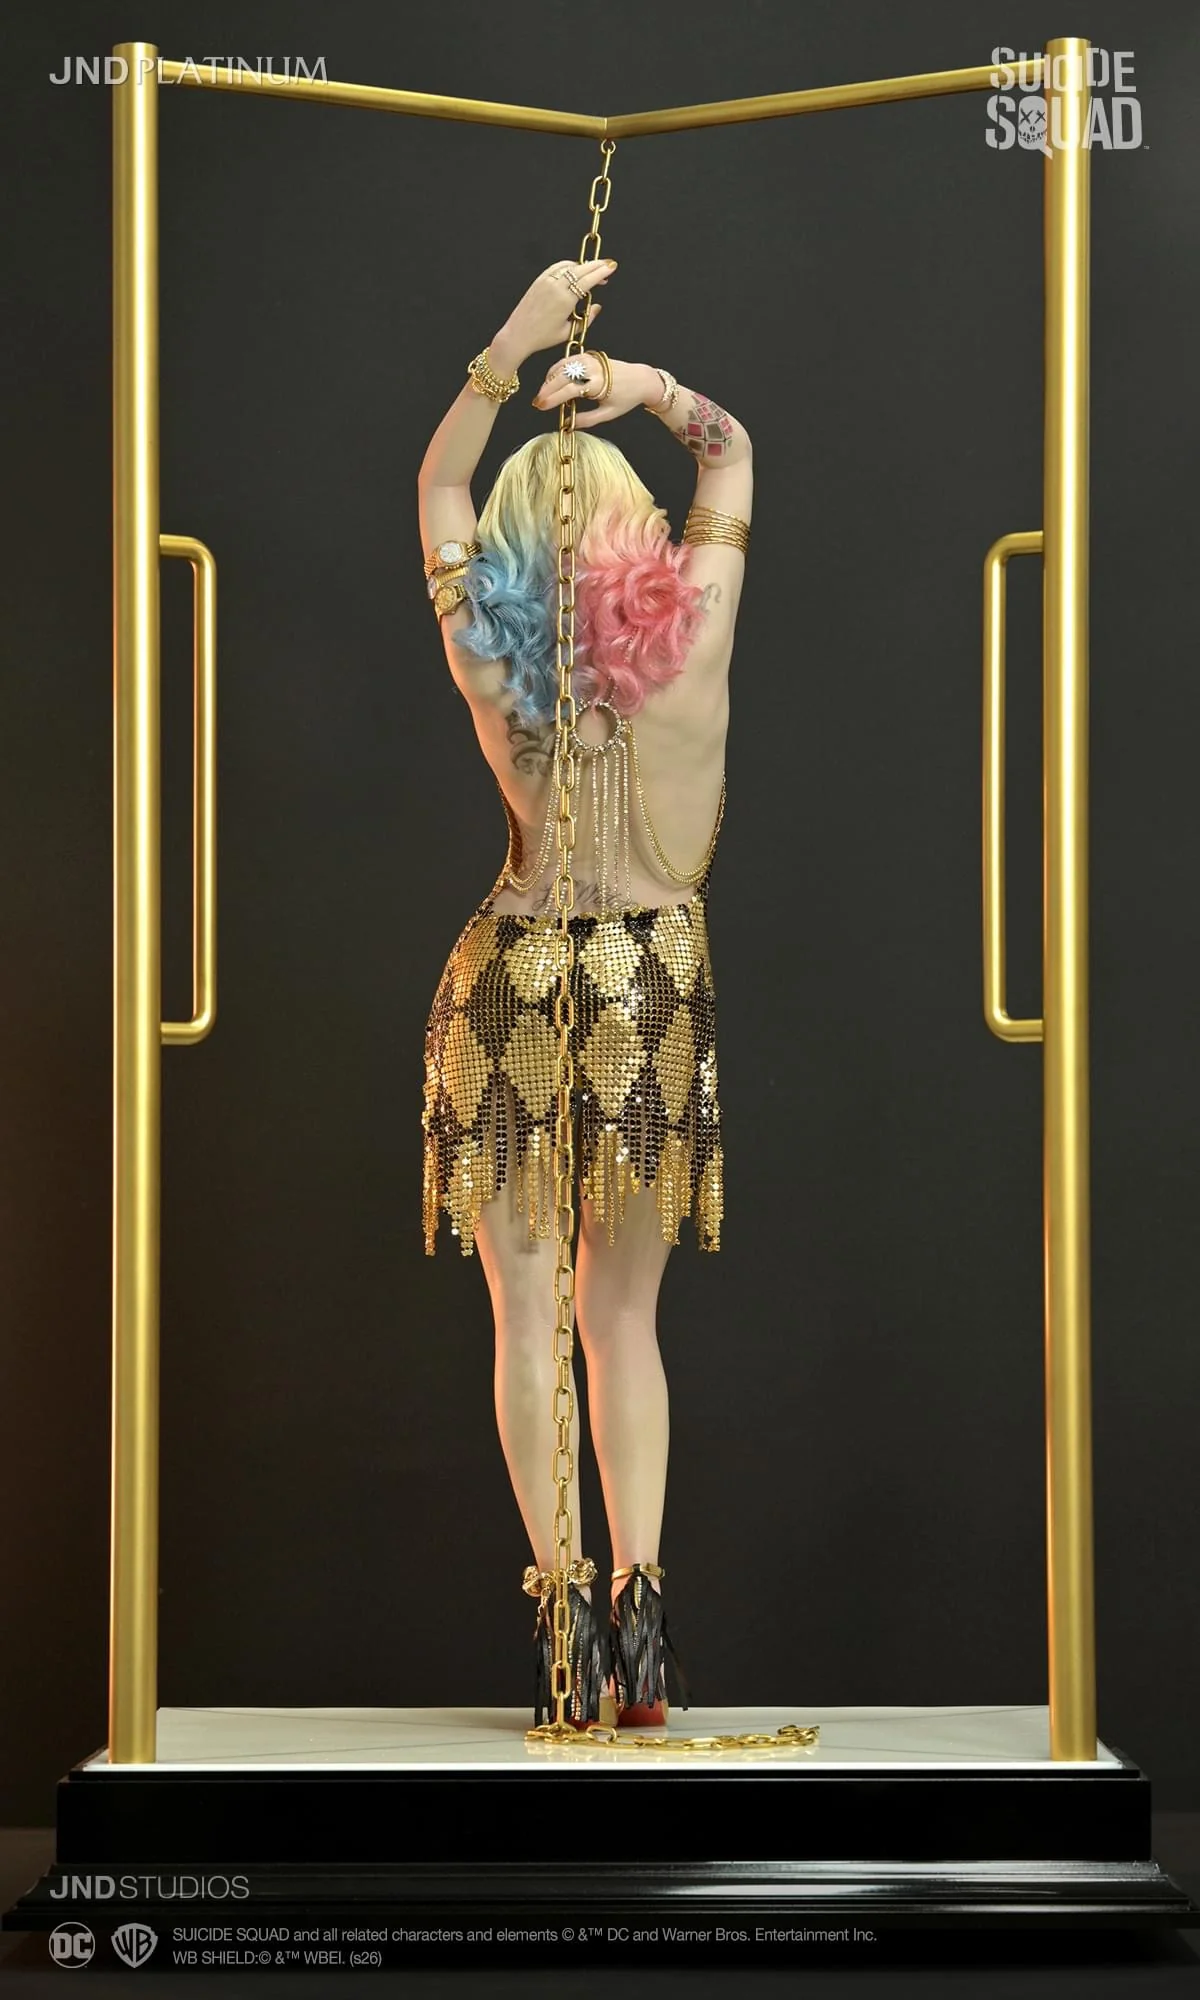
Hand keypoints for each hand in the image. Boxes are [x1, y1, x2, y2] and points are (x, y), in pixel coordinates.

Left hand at [499, 257, 615, 362]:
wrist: (518, 334)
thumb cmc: (542, 337)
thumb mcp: (568, 332)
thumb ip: (587, 319)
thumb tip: (597, 307)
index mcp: (565, 301)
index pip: (588, 281)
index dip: (601, 272)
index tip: (611, 268)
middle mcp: (556, 287)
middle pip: (581, 270)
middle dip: (596, 265)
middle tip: (607, 264)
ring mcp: (546, 282)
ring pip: (569, 266)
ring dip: (583, 265)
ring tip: (593, 268)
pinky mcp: (539, 280)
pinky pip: (557, 267)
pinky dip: (569, 265)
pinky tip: (575, 269)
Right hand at [531, 355, 658, 428]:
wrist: (641, 379)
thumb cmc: (626, 398)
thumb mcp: (608, 414)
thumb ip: (587, 420)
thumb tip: (568, 424)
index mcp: (598, 384)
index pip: (568, 391)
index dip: (552, 399)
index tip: (541, 406)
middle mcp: (593, 369)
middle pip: (562, 377)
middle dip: (546, 389)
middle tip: (537, 402)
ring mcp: (590, 360)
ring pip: (562, 366)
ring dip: (550, 379)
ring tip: (543, 393)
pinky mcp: (589, 355)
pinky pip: (568, 360)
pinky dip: (557, 369)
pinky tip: (551, 379)